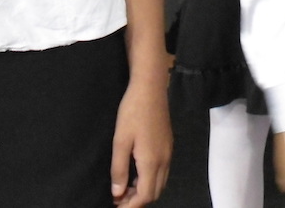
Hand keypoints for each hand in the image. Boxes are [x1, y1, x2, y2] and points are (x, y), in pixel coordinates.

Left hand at [110, 76, 171, 205]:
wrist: (151, 89)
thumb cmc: (132, 113)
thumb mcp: (120, 141)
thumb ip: (119, 169)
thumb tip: (117, 192)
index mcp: (151, 162)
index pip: (145, 196)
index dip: (131, 206)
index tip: (116, 206)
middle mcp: (164, 161)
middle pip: (155, 193)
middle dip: (138, 201)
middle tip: (118, 199)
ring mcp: (168, 152)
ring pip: (160, 183)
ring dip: (144, 191)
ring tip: (125, 189)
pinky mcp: (168, 145)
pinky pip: (162, 172)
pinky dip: (149, 180)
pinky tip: (136, 174)